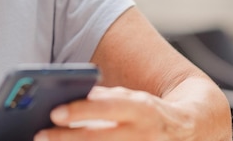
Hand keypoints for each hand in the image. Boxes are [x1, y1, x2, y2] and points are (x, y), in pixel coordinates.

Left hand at [34, 86, 200, 140]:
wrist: (193, 130)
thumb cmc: (151, 112)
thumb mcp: (134, 98)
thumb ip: (107, 99)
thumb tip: (74, 98)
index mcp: (143, 109)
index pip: (108, 108)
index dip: (81, 110)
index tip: (54, 112)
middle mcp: (145, 134)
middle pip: (101, 139)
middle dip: (68, 140)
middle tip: (39, 135)